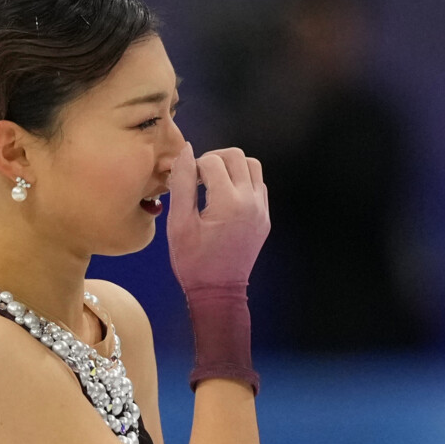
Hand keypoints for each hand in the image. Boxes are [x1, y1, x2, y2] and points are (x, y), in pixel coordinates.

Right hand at [167, 143, 269, 291]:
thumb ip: (183, 183)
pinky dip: (243, 181)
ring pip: (253, 166)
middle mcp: (251, 202)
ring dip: (232, 167)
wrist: (219, 292)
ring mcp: (262, 210)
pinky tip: (226, 196)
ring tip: (213, 183)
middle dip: (214, 159)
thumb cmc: (194, 262)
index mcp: (228, 203)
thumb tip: (186, 151)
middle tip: (199, 177)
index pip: (212, 161)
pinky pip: (258, 185)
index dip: (194, 166)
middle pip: (236, 156)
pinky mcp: (265, 218)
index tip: (186, 182)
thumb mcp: (179, 223)